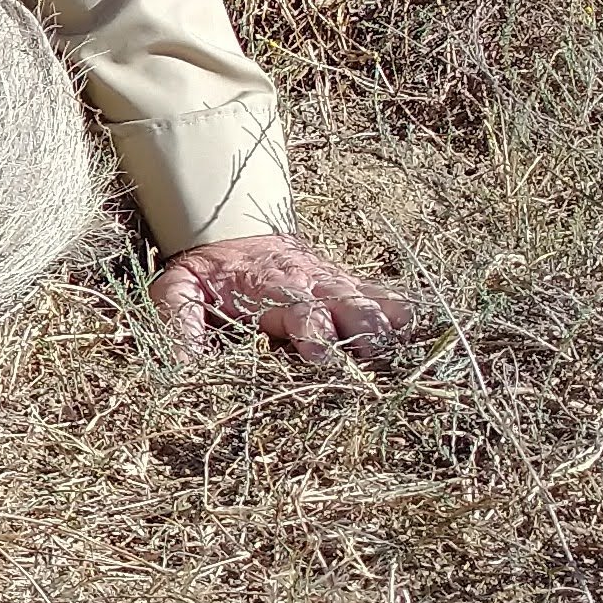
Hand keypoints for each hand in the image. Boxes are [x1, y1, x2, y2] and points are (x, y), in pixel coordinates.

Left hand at [156, 233, 411, 370]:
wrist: (233, 232)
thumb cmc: (206, 274)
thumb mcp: (176, 291)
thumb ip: (178, 324)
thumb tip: (182, 370)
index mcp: (273, 288)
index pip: (302, 310)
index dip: (314, 333)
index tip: (319, 358)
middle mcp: (315, 285)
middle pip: (353, 307)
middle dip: (367, 334)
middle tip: (377, 363)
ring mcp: (339, 286)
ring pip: (379, 303)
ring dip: (393, 329)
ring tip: (409, 358)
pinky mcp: (353, 291)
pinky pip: (390, 300)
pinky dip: (409, 319)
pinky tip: (426, 341)